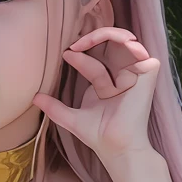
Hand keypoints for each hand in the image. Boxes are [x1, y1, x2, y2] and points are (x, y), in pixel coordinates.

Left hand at [34, 28, 160, 176]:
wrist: (114, 146)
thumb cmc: (97, 135)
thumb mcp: (70, 118)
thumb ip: (54, 107)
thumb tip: (34, 98)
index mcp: (106, 82)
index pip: (94, 57)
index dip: (80, 51)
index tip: (65, 54)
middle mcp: (121, 76)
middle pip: (112, 44)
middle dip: (95, 35)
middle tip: (76, 43)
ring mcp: (134, 75)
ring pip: (127, 42)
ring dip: (110, 34)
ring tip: (90, 40)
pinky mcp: (147, 77)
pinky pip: (143, 54)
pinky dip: (132, 45)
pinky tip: (121, 44)